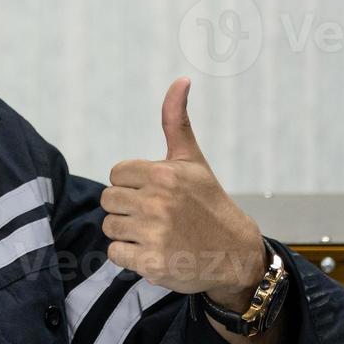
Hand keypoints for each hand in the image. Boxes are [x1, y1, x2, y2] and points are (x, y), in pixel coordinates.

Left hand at [100, 77, 266, 306]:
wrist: (235, 253)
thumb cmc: (208, 203)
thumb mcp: (192, 160)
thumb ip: (176, 120)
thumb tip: (181, 79)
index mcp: (163, 174)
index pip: (116, 174)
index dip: (132, 184)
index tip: (155, 193)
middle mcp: (158, 203)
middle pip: (108, 200)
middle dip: (126, 208)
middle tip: (154, 215)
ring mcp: (154, 235)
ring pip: (110, 227)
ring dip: (127, 232)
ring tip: (155, 233)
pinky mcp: (151, 264)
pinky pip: (115, 254)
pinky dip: (129, 256)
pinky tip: (155, 251)